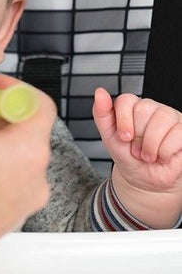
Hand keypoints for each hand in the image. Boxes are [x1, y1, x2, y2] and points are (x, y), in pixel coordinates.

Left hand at [93, 88, 181, 227]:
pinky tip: (163, 155)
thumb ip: (102, 114)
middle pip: (143, 109)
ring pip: (162, 119)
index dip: (123, 120)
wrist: (145, 181)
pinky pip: (177, 133)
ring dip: (151, 145)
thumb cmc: (129, 157)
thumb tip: (99, 92)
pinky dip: (165, 151)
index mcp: (133, 108)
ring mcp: (171, 118)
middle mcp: (153, 109)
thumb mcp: (110, 138)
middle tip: (137, 149)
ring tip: (148, 155)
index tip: (124, 137)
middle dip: (137, 136)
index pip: (126, 100)